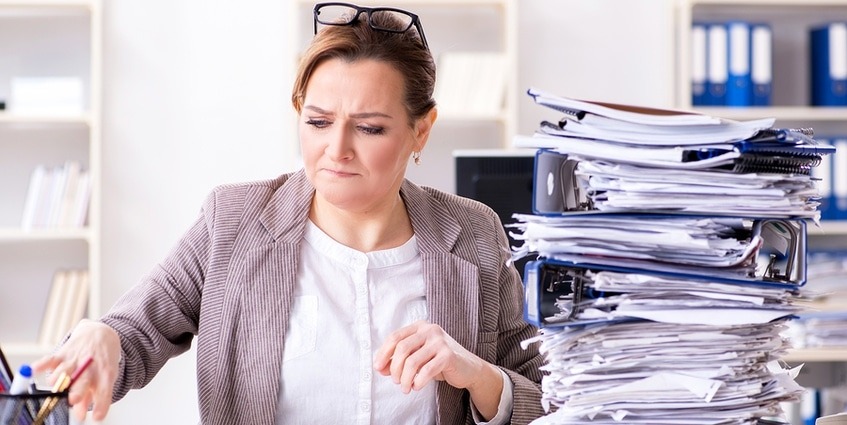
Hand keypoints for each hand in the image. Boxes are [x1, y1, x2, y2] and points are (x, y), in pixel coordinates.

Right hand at [31, 319, 120, 421]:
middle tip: (73, 399)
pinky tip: (35, 370)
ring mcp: (77, 359)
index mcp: (105, 374)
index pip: (105, 392)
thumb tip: (80, 416)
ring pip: (64, 371)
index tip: (98, 417)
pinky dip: (42, 364)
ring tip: (55, 384)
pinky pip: (51, 359)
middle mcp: (90, 367)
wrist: (103, 333)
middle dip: (78, 390)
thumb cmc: (102, 361)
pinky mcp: (64, 352)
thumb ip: (93, 397)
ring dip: (58, 379)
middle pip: (83, 381)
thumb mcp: (105, 377)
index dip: (101, 405)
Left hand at [373, 321, 503, 419]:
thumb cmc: (439, 361)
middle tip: (395, 381)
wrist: (468, 368)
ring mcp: (440, 341)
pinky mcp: (448, 355)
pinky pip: (426, 370)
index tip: (377, 368)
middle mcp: (430, 330)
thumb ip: (399, 359)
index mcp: (420, 326)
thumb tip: (380, 367)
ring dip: (405, 378)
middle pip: (402, 348)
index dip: (383, 353)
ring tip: (405, 387)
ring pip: (412, 361)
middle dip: (394, 368)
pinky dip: (418, 381)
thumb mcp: (418, 357)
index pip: (395, 337)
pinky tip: (417, 386)